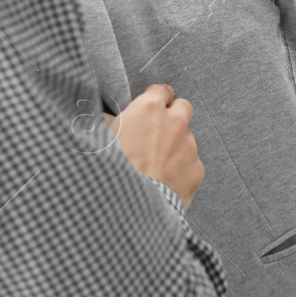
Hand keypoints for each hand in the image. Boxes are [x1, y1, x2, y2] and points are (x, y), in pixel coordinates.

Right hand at [103, 84, 203, 207]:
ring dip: (176, 146)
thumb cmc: (109, 169)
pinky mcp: (197, 170)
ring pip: (187, 139)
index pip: (162, 90)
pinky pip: (192, 164)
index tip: (151, 109)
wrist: (128, 206)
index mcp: (150, 108)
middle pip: (184, 107)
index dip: (155, 99)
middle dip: (174, 116)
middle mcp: (175, 122)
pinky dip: (181, 169)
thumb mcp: (99, 138)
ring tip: (156, 165)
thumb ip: (108, 122)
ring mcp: (189, 146)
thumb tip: (107, 119)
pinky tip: (165, 181)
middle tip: (158, 132)